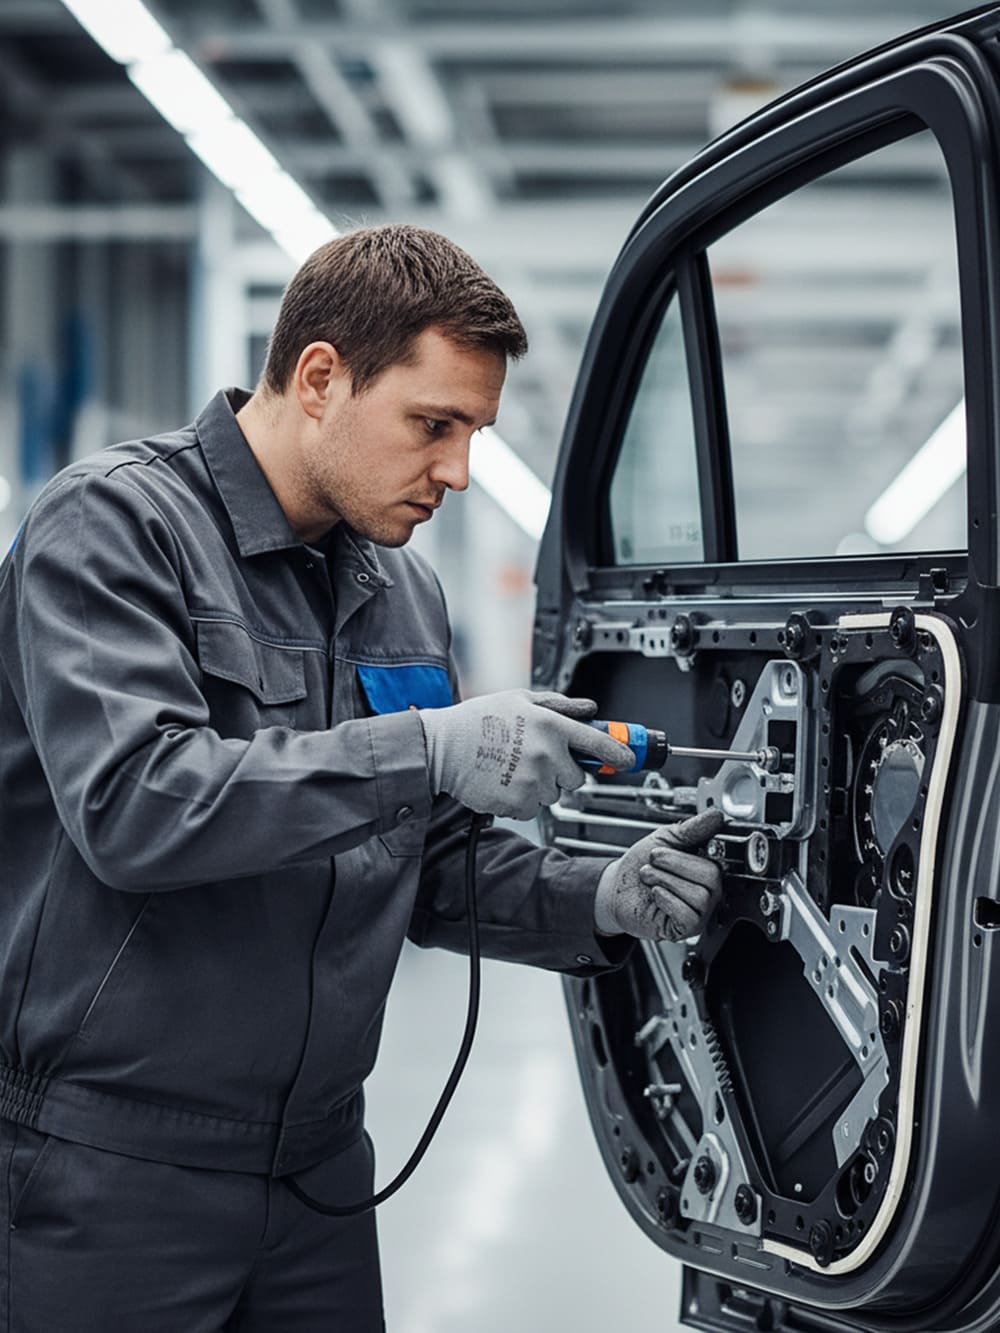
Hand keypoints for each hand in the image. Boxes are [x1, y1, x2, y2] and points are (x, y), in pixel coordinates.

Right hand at [417, 690, 634, 820]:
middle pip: (577, 778)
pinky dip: (521, 801)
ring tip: (513, 769)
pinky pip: (533, 808)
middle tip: (537, 760)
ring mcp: (533, 781)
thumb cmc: (478, 720)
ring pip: (553, 795)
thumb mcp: (520, 699)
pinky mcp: (518, 803)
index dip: (620, 754)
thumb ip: (559, 705)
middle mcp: (547, 753)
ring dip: (540, 787)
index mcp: (551, 724)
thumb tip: (589, 710)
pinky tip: (504, 783)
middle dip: (563, 772)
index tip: (630, 760)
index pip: (598, 744)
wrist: (442, 747)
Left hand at [594, 809, 724, 940]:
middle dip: (675, 863)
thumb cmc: (640, 865)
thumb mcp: (664, 839)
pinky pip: (688, 916)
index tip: (681, 842)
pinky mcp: (686, 929)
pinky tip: (656, 894)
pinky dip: (668, 900)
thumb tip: (716, 816)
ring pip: (700, 896)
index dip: (703, 847)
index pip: (724, 856)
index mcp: (707, 867)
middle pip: (712, 876)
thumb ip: (691, 829)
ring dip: (666, 881)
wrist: (615, 888)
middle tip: (655, 861)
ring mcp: (699, 911)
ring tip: (650, 877)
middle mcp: (708, 891)